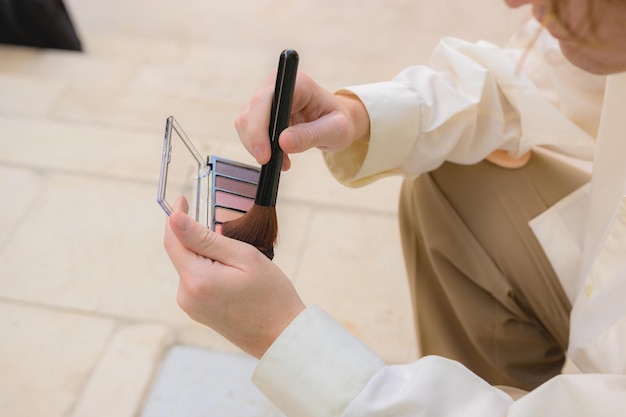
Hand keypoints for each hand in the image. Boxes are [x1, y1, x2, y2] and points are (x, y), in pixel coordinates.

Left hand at [163, 198, 305, 358]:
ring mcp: (191, 306)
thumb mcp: (243, 257)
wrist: (282, 336)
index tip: (184, 198)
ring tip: (239, 262)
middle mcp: (186, 295)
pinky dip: (210, 269)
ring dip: (207, 254)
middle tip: (229, 233)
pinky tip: (235, 276)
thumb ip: (204, 238)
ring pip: (190, 266)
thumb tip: (174, 220)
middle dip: (198, 237)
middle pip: (182, 253)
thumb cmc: (271, 295)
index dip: (176, 217)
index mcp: (196, 279)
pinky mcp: (198, 312)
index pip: (173, 239)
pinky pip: (197, 281)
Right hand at [235, 72, 370, 169]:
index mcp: (297, 83)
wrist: (336, 122)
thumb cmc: (339, 123)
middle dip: (257, 143)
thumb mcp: (335, 131)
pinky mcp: (262, 111)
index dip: (259, 128)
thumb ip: (311, 135)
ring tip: (283, 161)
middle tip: (272, 164)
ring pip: (245, 124)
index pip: (265, 101)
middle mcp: (277, 84)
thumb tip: (283, 142)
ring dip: (259, 147)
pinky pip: (250, 131)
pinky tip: (280, 157)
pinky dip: (260, 147)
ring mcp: (267, 97)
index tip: (265, 155)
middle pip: (250, 113)